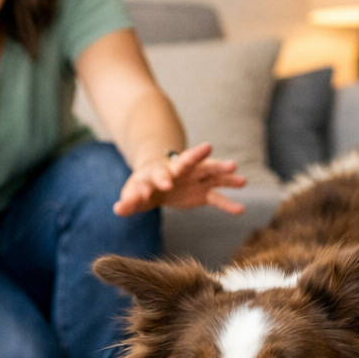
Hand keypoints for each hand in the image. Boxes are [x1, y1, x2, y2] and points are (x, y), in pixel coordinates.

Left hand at [113, 143, 246, 216]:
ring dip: (222, 170)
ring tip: (236, 169)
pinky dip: (228, 202)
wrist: (157, 180)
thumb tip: (118, 210)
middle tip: (208, 147)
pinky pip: (218, 196)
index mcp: (159, 171)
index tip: (165, 185)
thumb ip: (128, 202)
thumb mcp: (134, 194)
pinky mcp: (203, 191)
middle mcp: (179, 170)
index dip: (161, 179)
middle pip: (187, 160)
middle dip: (196, 156)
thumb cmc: (144, 186)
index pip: (159, 173)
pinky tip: (240, 209)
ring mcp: (194, 178)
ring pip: (209, 171)